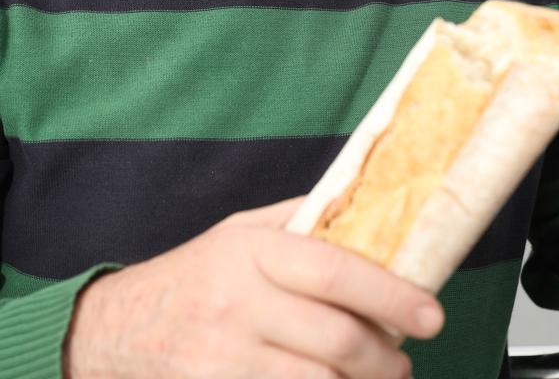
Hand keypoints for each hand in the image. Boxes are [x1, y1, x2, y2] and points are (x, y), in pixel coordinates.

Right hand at [62, 196, 442, 377]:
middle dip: (386, 356)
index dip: (390, 293)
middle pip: (335, 338)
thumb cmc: (194, 274)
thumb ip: (300, 222)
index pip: (333, 271)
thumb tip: (368, 209)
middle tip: (403, 358)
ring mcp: (225, 359)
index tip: (430, 312)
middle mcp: (237, 303)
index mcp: (250, 251)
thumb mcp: (240, 231)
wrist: (118, 329)